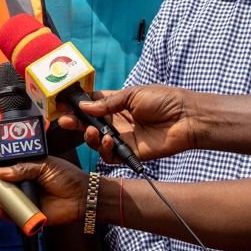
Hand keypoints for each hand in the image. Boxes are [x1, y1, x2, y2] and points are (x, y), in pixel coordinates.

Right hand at [0, 156, 88, 224]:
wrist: (83, 195)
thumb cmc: (66, 176)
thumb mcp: (44, 165)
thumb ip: (23, 168)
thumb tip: (1, 172)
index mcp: (22, 169)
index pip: (0, 167)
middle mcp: (20, 185)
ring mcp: (22, 200)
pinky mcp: (27, 215)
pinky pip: (11, 216)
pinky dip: (3, 213)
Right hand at [56, 86, 199, 162]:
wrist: (187, 118)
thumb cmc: (164, 100)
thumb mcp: (134, 94)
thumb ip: (108, 103)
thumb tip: (83, 105)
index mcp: (116, 103)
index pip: (91, 104)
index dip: (77, 105)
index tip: (63, 105)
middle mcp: (116, 121)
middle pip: (89, 123)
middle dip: (75, 122)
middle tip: (65, 121)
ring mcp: (122, 138)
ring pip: (96, 141)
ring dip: (89, 136)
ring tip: (91, 131)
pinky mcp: (129, 152)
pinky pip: (110, 156)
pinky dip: (105, 150)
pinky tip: (109, 141)